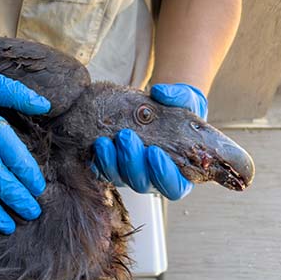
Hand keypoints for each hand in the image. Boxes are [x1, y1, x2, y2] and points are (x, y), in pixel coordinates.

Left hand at [92, 82, 207, 199]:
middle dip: (132, 161)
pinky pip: (103, 171)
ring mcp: (132, 173)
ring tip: (103, 142)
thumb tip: (159, 93)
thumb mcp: (185, 99)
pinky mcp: (114, 166)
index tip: (154, 152)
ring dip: (110, 162)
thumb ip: (178, 96)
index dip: (164, 174)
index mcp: (180, 171)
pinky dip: (98, 161)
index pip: (174, 186)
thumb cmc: (179, 108)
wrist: (159, 105)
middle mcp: (155, 177)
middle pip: (142, 183)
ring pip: (120, 178)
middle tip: (126, 136)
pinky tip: (95, 146)